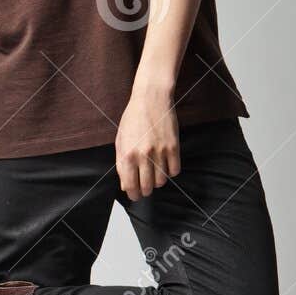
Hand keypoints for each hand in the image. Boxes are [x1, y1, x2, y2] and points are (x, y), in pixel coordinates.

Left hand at [115, 86, 179, 200]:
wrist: (151, 99)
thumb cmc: (133, 118)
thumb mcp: (120, 140)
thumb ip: (121, 164)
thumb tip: (126, 185)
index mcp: (127, 154)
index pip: (130, 186)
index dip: (133, 194)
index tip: (135, 195)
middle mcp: (143, 155)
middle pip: (147, 187)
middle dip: (146, 190)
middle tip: (145, 188)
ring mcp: (159, 152)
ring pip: (161, 181)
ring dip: (158, 181)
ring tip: (154, 173)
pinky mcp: (173, 147)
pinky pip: (174, 171)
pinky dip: (170, 172)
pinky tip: (165, 165)